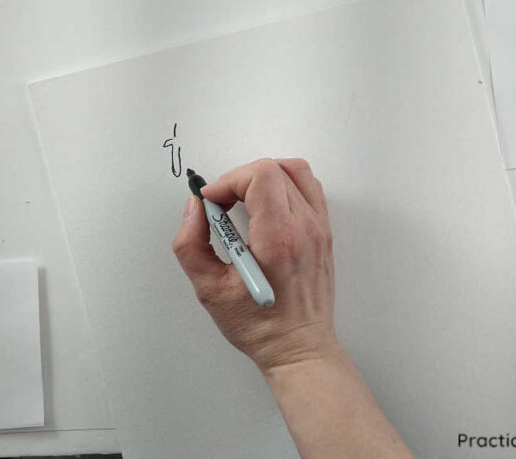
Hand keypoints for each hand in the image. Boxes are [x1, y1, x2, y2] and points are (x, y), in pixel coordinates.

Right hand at [172, 157, 338, 372]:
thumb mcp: (209, 290)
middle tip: (223, 204)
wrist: (299, 347)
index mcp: (278, 238)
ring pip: (296, 171)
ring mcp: (319, 228)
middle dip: (240, 178)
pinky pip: (309, 188)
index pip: (260, 176)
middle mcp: (304, 227)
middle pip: (275, 169)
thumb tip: (195, 207)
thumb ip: (191, 244)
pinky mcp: (324, 233)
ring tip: (245, 201)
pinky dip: (285, 185)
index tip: (212, 202)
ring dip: (265, 176)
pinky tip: (267, 208)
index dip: (228, 180)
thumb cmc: (258, 326)